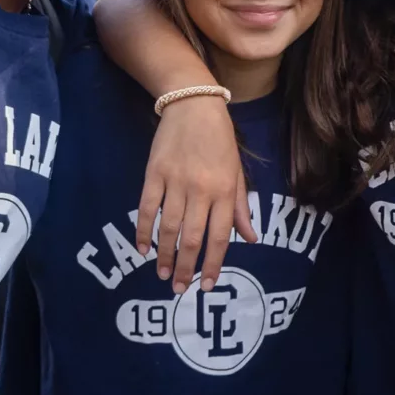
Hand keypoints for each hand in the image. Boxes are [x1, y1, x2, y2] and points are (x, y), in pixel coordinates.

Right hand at [136, 95, 256, 293]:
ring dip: (165, 255)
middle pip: (192, 237)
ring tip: (163, 275)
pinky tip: (143, 249)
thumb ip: (241, 207)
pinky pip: (146, 208)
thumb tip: (251, 239)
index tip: (206, 285)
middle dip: (186, 268)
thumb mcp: (238, 171)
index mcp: (225, 190)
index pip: (221, 236)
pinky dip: (143, 230)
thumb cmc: (220, 140)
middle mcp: (201, 189)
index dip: (212, 264)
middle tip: (180, 289)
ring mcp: (176, 181)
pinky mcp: (154, 173)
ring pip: (169, 227)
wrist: (193, 104)